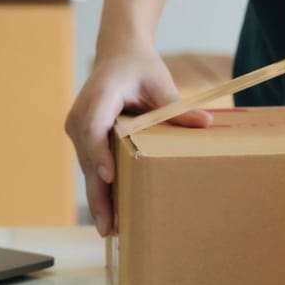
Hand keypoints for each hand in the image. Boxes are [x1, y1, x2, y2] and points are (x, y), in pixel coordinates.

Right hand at [65, 43, 211, 236]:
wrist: (118, 55)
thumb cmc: (140, 68)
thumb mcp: (160, 82)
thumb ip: (176, 104)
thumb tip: (206, 122)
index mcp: (99, 96)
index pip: (94, 127)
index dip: (99, 153)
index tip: (109, 176)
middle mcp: (81, 114)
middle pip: (88, 157)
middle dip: (97, 193)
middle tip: (108, 226)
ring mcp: (78, 128)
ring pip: (87, 166)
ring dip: (98, 197)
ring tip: (111, 229)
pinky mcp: (83, 138)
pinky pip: (91, 164)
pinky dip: (100, 187)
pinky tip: (111, 212)